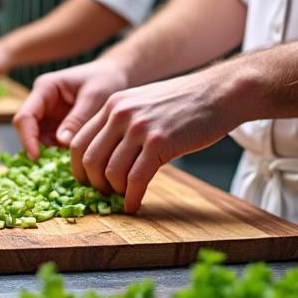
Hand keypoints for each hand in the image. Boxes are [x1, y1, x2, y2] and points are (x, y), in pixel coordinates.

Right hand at [13, 60, 131, 159]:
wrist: (116, 75)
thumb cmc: (106, 79)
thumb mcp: (94, 97)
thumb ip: (77, 118)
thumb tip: (60, 141)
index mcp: (45, 88)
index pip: (25, 116)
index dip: (27, 138)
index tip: (36, 157)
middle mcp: (41, 102)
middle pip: (28, 129)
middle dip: (38, 146)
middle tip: (58, 162)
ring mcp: (48, 115)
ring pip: (39, 139)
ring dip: (50, 151)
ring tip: (74, 156)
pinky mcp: (57, 126)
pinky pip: (52, 143)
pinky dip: (61, 152)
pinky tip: (78, 154)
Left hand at [69, 66, 243, 212]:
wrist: (219, 93)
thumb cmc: (185, 102)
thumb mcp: (143, 103)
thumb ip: (122, 123)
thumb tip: (107, 155)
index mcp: (112, 105)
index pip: (78, 142)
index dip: (79, 168)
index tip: (87, 181)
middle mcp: (120, 114)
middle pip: (89, 159)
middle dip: (94, 183)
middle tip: (104, 194)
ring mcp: (139, 128)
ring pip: (110, 172)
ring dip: (114, 192)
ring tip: (123, 197)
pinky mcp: (160, 143)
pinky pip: (135, 179)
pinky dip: (131, 197)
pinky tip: (134, 205)